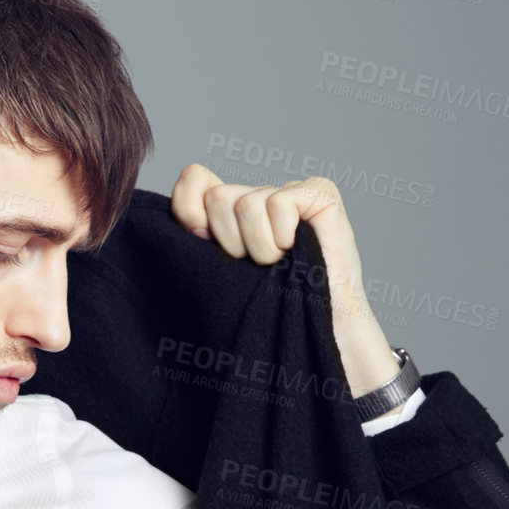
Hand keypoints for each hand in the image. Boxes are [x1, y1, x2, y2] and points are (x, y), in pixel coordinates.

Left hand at [169, 163, 401, 403]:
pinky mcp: (320, 193)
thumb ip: (194, 231)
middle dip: (230, 241)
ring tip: (276, 263)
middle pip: (217, 197)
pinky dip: (282, 236)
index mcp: (230, 211)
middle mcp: (259, 196)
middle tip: (253, 264)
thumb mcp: (214, 268)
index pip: (193, 179)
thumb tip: (188, 203)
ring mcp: (290, 191)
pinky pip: (278, 203)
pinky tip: (297, 249)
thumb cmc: (263, 305)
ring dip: (259, 247)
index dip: (189, 212)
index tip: (204, 244)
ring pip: (246, 203)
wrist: (309, 328)